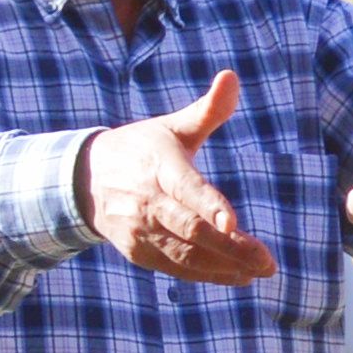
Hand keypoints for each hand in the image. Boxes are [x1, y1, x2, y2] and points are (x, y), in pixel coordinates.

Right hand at [75, 70, 276, 285]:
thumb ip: (208, 110)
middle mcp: (148, 202)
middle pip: (191, 230)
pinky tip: (238, 275)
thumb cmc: (141, 149)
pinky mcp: (139, 253)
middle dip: (231, 248)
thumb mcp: (172, 127)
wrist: (85, 181)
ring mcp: (141, 231)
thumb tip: (232, 76)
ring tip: (259, 269)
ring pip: (185, 255)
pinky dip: (207, 275)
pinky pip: (176, 268)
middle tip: (267, 260)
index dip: (210, 206)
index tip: (233, 223)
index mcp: (160, 167)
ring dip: (224, 266)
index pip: (187, 189)